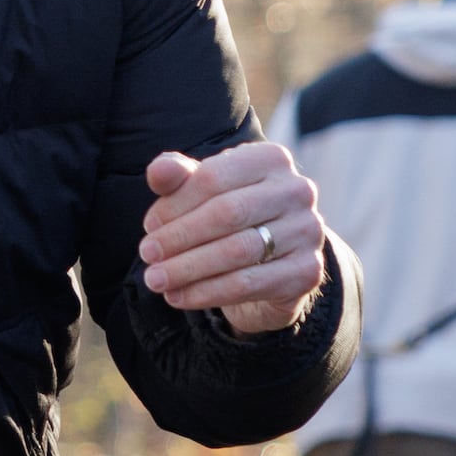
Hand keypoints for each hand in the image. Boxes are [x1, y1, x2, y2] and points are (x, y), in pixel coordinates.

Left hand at [138, 143, 324, 335]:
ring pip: (237, 251)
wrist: (271, 262)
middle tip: (146, 255)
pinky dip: (206, 292)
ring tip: (155, 280)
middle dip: (179, 237)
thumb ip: (178, 178)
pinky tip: (178, 297)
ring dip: (187, 268)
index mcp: (271, 159)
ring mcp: (308, 231)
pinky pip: (248, 284)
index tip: (149, 226)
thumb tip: (158, 170)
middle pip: (226, 213)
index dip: (175, 204)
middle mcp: (297, 191)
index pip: (213, 176)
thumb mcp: (200, 191)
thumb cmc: (229, 215)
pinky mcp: (307, 271)